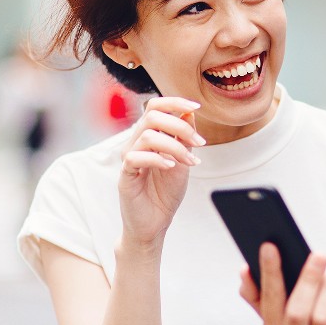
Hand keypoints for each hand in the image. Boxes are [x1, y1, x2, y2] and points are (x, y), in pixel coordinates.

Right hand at [117, 97, 204, 244]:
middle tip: (199, 143)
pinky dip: (157, 158)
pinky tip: (170, 167)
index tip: (196, 106)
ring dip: (175, 146)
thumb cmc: (165, 193)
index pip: (155, 107)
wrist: (156, 222)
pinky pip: (135, 157)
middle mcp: (136, 143)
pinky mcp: (125, 175)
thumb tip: (189, 111)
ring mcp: (129, 158)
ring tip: (190, 161)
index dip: (174, 102)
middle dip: (180, 125)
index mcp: (148, 136)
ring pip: (147, 135)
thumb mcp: (182, 160)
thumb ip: (184, 137)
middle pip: (152, 115)